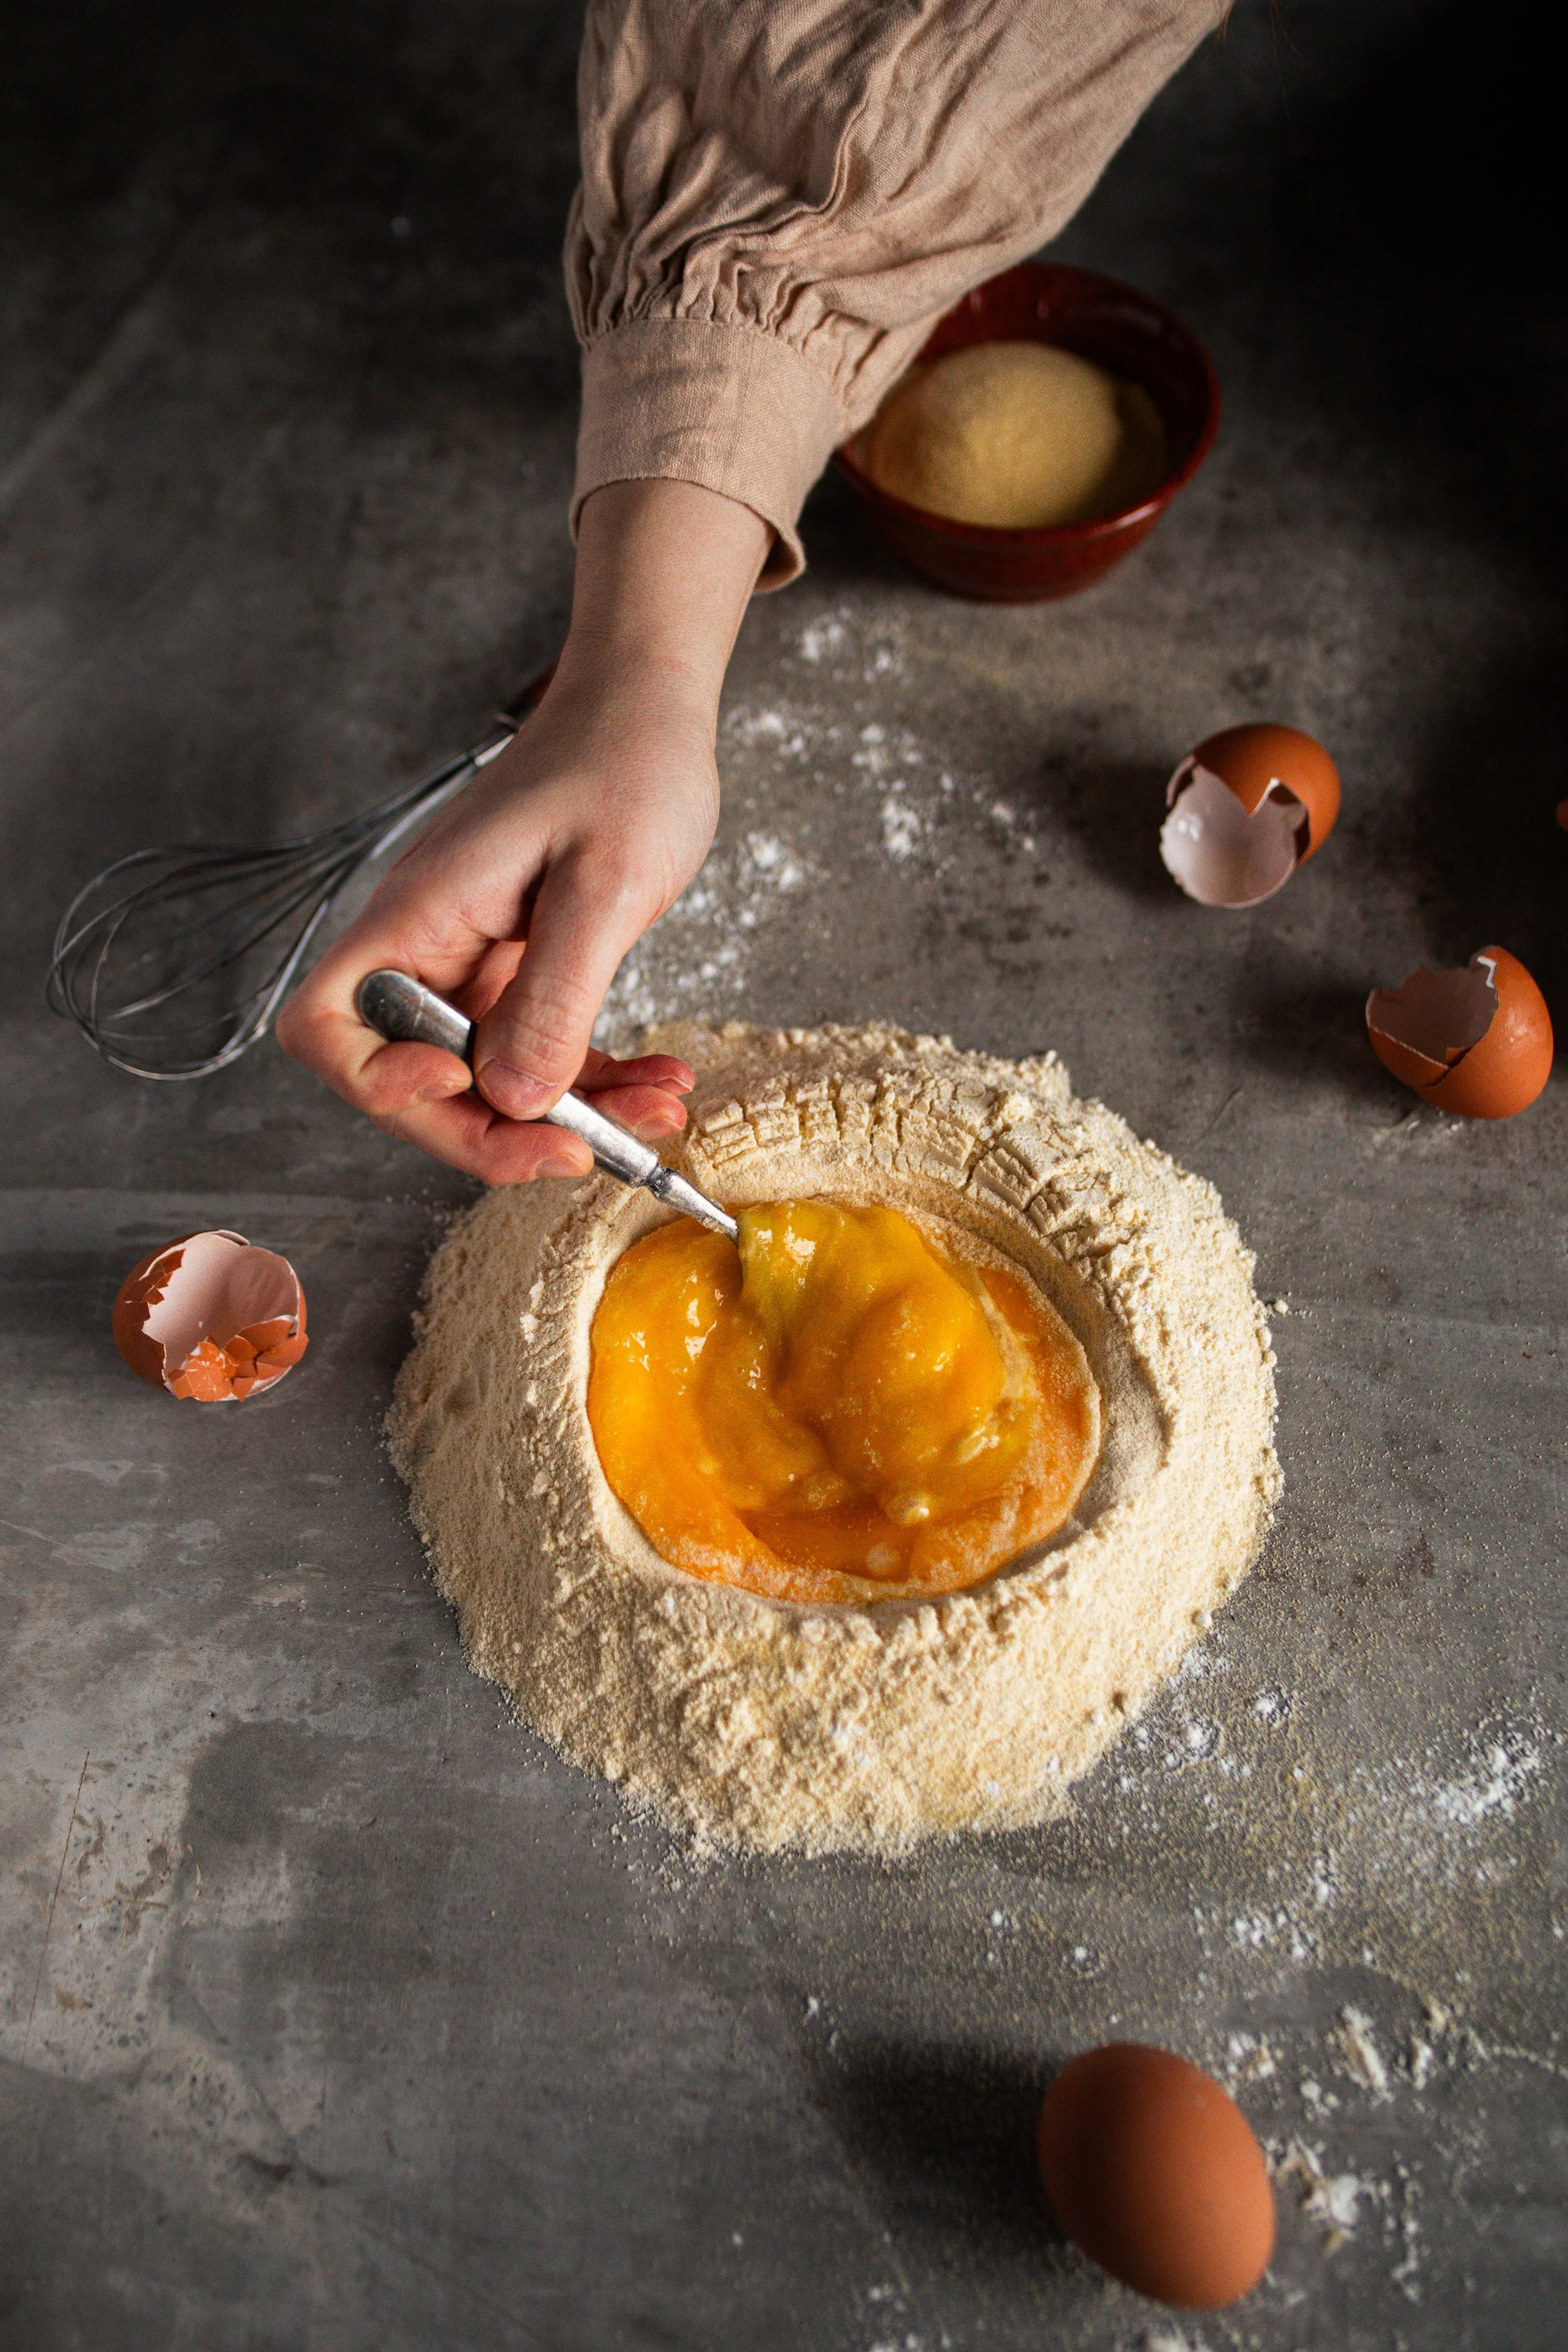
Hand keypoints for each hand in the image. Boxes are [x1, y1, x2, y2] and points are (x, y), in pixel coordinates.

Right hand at [276, 480, 770, 1181]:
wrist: (649, 708)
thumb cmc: (623, 762)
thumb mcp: (602, 884)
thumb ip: (556, 995)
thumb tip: (515, 1097)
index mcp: (419, 912)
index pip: (331, 1027)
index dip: (381, 1082)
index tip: (466, 1084)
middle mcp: (430, 945)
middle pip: (413, 1079)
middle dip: (494, 1130)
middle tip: (583, 1149)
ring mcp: (474, 961)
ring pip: (489, 1079)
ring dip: (563, 1117)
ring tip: (654, 1117)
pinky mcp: (522, 969)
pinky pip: (539, 1050)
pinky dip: (596, 1081)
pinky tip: (658, 1084)